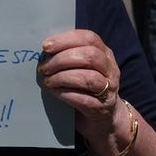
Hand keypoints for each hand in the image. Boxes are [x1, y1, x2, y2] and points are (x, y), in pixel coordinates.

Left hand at [38, 29, 124, 144]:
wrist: (104, 117)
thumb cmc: (87, 86)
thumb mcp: (84, 66)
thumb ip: (70, 55)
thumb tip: (45, 51)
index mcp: (105, 53)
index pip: (89, 38)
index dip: (66, 40)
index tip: (46, 47)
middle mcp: (110, 69)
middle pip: (89, 56)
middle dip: (62, 60)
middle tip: (44, 68)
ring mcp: (109, 89)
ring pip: (87, 78)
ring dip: (62, 77)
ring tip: (48, 81)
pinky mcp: (102, 108)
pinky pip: (83, 99)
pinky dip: (65, 94)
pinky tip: (54, 92)